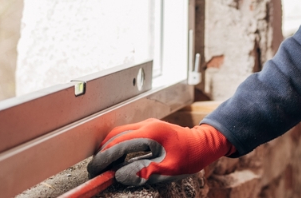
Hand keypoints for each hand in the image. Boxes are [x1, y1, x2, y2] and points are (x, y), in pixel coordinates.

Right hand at [86, 120, 232, 186]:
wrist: (204, 143)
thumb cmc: (191, 155)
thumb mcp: (171, 168)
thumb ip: (147, 171)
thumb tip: (124, 175)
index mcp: (151, 133)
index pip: (120, 142)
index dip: (105, 155)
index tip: (96, 168)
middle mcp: (147, 125)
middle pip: (116, 134)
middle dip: (103, 150)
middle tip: (96, 167)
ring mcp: (148, 124)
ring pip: (121, 132)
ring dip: (110, 146)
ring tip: (103, 163)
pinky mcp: (150, 128)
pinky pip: (128, 133)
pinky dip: (118, 143)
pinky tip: (117, 156)